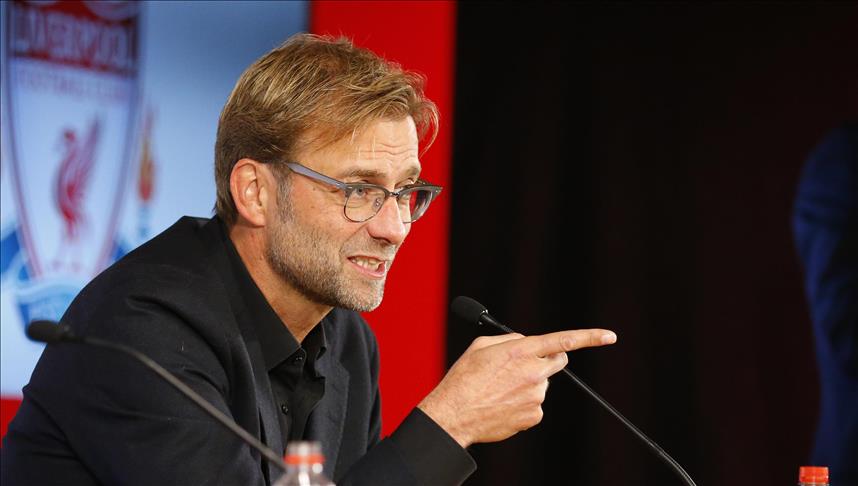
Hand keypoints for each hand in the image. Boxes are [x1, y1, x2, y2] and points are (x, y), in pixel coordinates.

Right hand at [418, 329, 616, 447]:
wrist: (454, 414)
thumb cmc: (464, 378)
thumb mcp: (481, 347)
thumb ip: (510, 340)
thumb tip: (526, 343)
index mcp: (521, 350)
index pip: (564, 340)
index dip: (591, 337)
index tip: (610, 336)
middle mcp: (534, 372)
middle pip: (558, 361)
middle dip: (547, 360)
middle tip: (525, 365)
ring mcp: (536, 396)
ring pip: (542, 383)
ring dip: (528, 383)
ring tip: (500, 389)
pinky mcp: (534, 415)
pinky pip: (535, 404)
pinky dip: (523, 403)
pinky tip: (503, 404)